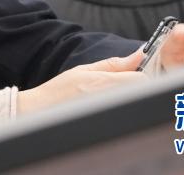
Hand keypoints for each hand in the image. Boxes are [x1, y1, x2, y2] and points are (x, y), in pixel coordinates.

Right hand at [17, 50, 145, 114]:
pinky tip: (106, 111)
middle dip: (135, 88)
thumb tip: (139, 54)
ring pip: (136, 106)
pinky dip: (122, 113)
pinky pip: (126, 118)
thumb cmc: (59, 91)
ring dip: (129, 101)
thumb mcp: (84, 70)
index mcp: (105, 84)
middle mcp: (110, 101)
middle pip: (142, 94)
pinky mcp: (110, 129)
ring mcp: (112, 117)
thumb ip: (114, 63)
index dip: (139, 75)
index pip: (142, 79)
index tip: (130, 74)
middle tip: (118, 88)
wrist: (41, 112)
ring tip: (108, 100)